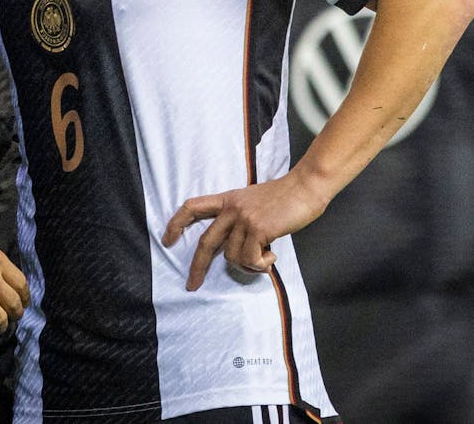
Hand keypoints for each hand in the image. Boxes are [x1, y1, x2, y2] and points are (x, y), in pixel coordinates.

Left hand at [160, 171, 330, 289]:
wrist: (306, 187)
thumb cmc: (285, 198)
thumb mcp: (254, 203)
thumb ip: (240, 221)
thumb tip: (234, 251)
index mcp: (228, 199)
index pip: (193, 207)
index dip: (176, 223)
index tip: (167, 240)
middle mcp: (232, 208)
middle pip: (206, 241)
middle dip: (197, 267)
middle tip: (192, 285)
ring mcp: (244, 218)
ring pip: (232, 256)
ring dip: (248, 265)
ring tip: (264, 259)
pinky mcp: (258, 228)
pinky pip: (249, 259)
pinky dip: (260, 264)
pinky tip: (271, 256)